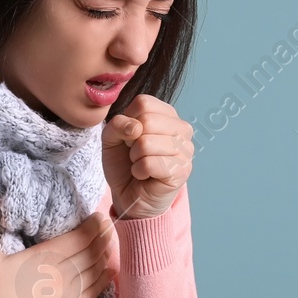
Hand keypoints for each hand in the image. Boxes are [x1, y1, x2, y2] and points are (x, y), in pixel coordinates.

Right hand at [0, 199, 116, 297]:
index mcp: (44, 256)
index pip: (78, 237)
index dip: (93, 226)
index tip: (99, 217)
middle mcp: (61, 272)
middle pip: (90, 251)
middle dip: (103, 237)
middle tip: (110, 227)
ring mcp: (68, 293)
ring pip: (95, 269)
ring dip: (105, 255)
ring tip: (111, 245)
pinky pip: (94, 292)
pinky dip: (105, 279)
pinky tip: (110, 271)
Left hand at [102, 94, 192, 219]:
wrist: (129, 195)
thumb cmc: (124, 164)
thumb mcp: (112, 138)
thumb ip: (117, 124)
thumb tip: (135, 126)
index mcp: (167, 114)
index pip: (143, 103)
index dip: (128, 121)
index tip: (131, 137)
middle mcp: (182, 128)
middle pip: (147, 121)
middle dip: (131, 141)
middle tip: (135, 153)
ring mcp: (185, 149)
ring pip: (146, 143)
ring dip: (135, 158)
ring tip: (141, 164)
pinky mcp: (182, 170)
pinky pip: (148, 164)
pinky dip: (139, 171)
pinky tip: (145, 175)